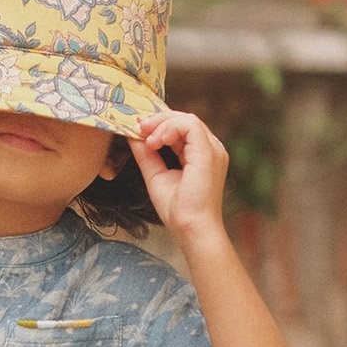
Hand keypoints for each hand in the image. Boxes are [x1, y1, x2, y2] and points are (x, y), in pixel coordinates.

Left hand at [128, 110, 229, 248]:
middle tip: (139, 129)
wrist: (190, 227)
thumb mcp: (155, 174)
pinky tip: (157, 142)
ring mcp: (213, 149)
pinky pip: (190, 125)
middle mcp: (211, 149)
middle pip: (184, 119)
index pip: (182, 128)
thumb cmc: (177, 209)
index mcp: (201, 154)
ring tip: (149, 141)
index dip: (159, 125)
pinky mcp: (208, 152)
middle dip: (158, 120)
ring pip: (187, 119)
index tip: (139, 132)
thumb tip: (133, 134)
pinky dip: (170, 128)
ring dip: (162, 124)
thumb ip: (146, 154)